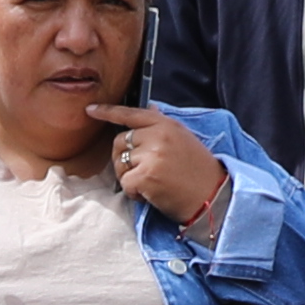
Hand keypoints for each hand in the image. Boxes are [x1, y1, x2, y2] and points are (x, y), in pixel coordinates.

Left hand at [104, 107, 231, 237]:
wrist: (213, 197)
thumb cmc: (199, 171)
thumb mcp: (184, 139)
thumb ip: (163, 126)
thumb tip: (149, 108)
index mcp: (167, 125)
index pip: (132, 114)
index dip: (108, 111)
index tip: (90, 110)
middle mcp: (158, 136)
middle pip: (120, 142)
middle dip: (123, 159)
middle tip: (140, 173)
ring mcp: (152, 155)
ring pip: (120, 164)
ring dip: (129, 178)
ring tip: (151, 184)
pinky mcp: (146, 176)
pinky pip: (125, 183)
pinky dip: (133, 193)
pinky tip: (150, 195)